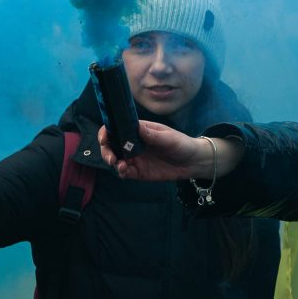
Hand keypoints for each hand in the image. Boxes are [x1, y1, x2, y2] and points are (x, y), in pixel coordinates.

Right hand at [98, 121, 239, 180]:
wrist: (192, 162)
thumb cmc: (181, 144)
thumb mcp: (169, 138)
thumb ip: (153, 135)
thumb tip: (137, 127)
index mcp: (139, 130)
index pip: (118, 128)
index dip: (107, 131)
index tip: (105, 137)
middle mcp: (133, 143)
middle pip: (112, 145)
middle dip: (106, 150)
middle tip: (111, 157)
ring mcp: (135, 158)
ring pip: (116, 159)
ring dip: (112, 161)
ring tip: (119, 165)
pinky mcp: (139, 172)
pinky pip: (124, 172)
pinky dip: (121, 172)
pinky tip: (124, 171)